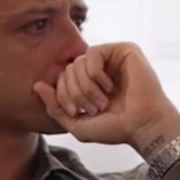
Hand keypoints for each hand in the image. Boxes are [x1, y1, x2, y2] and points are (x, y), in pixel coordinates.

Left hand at [33, 42, 179, 157]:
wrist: (142, 126)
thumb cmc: (117, 128)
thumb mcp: (78, 124)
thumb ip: (55, 107)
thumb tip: (37, 86)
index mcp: (90, 85)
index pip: (62, 79)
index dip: (62, 95)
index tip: (76, 112)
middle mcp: (101, 70)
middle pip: (68, 69)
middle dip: (74, 92)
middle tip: (92, 108)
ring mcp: (112, 59)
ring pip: (78, 61)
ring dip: (85, 86)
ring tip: (101, 101)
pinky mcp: (123, 50)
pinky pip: (92, 53)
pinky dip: (95, 73)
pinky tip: (109, 87)